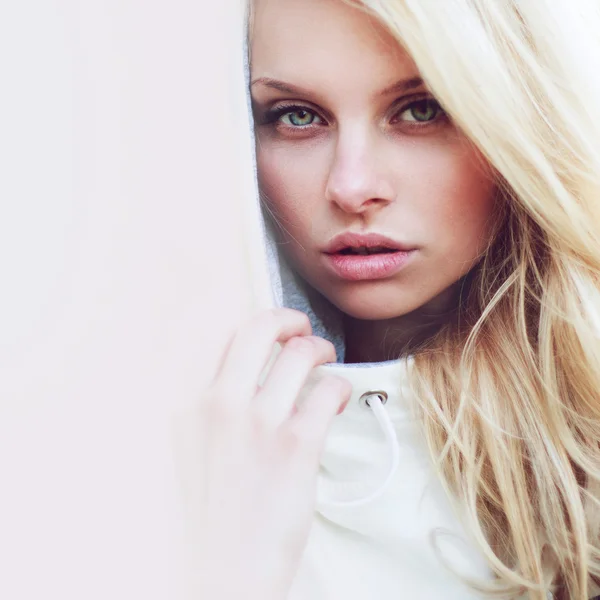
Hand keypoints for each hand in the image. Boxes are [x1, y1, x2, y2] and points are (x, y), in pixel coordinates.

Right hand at [197, 308, 351, 599]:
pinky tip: (338, 398)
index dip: (255, 325)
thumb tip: (248, 379)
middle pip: (259, 328)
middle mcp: (221, 404)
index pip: (224, 340)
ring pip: (300, 354)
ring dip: (320, 349)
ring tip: (326, 360)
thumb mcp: (193, 453)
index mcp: (191, 405)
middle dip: (287, 318)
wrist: (224, 572)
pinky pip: (328, 390)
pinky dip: (339, 386)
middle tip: (301, 327)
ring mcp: (260, 423)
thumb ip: (214, 411)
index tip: (273, 328)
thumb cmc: (211, 516)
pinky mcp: (297, 446)